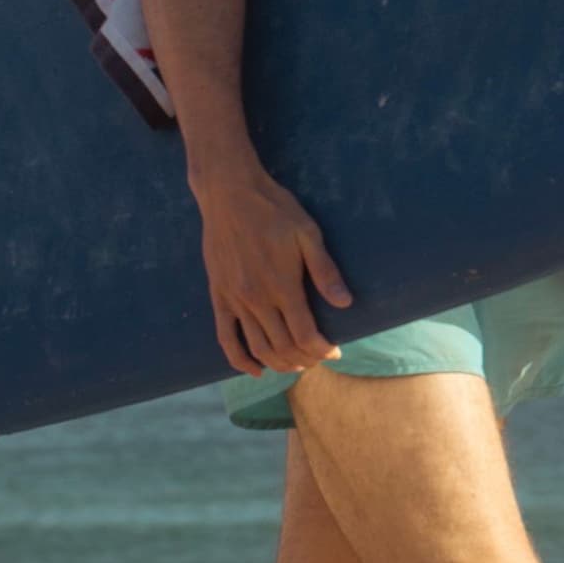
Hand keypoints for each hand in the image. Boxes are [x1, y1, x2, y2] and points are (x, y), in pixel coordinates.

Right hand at [196, 159, 352, 374]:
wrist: (229, 193)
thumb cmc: (274, 210)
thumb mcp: (307, 233)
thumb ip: (325, 271)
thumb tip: (345, 303)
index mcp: (282, 285)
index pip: (306, 335)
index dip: (323, 350)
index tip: (335, 351)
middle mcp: (257, 299)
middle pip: (283, 347)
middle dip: (305, 359)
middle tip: (318, 358)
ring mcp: (234, 300)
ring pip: (258, 348)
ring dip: (279, 363)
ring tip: (296, 364)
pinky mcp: (218, 297)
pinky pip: (225, 338)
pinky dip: (240, 360)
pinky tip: (256, 369)